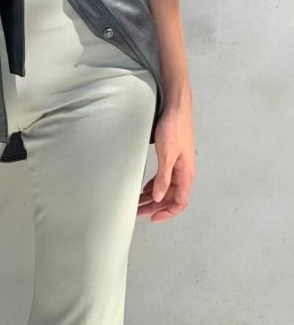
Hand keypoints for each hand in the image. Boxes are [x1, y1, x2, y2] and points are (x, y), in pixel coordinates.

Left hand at [137, 93, 194, 222]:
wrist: (176, 107)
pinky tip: (145, 188)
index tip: (152, 218)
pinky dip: (154, 185)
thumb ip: (163, 177)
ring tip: (138, 202)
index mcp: (186, 174)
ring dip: (153, 196)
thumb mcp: (166, 155)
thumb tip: (159, 198)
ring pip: (166, 187)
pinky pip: (164, 177)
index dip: (167, 213)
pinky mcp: (172, 157)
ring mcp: (178, 164)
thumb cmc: (174, 128)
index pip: (180, 202)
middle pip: (171, 197)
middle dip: (155, 206)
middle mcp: (184, 172)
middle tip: (138, 211)